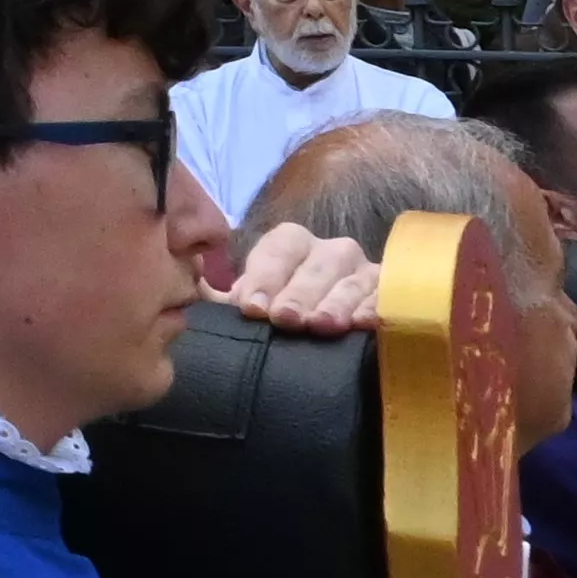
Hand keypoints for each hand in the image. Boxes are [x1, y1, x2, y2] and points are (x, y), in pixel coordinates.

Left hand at [212, 223, 382, 334]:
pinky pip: (386, 297)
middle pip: (315, 265)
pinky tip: (364, 325)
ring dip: (336, 302)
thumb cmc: (282, 314)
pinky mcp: (391, 293)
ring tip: (322, 325)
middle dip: (299, 292)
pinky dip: (376, 308)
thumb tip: (186, 284)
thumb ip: (220, 296)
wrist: (327, 333)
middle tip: (286, 319)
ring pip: (351, 280)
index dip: (264, 277)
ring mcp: (363, 270)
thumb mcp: (252, 303)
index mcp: (291, 245)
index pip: (277, 250)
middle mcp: (329, 250)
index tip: (253, 309)